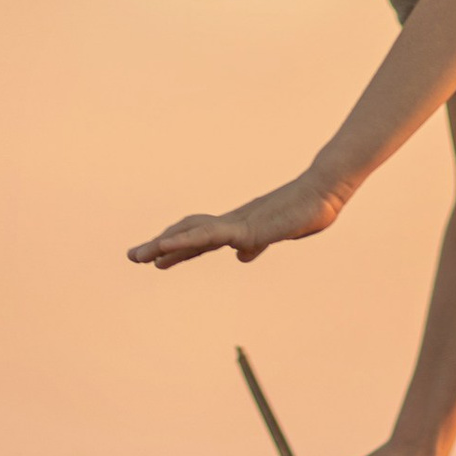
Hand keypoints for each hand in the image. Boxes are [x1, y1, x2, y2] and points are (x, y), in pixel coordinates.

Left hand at [128, 174, 343, 269]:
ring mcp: (237, 224)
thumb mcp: (274, 235)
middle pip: (188, 233)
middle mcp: (230, 223)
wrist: (323, 196)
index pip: (199, 238)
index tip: (155, 259)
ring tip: (140, 255)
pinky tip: (166, 246)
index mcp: (237, 228)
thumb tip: (241, 256)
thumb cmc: (304, 212)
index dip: (177, 248)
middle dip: (160, 246)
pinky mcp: (245, 229)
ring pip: (192, 234)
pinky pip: (209, 235)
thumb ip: (255, 244)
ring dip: (164, 244)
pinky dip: (185, 240)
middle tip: (132, 256)